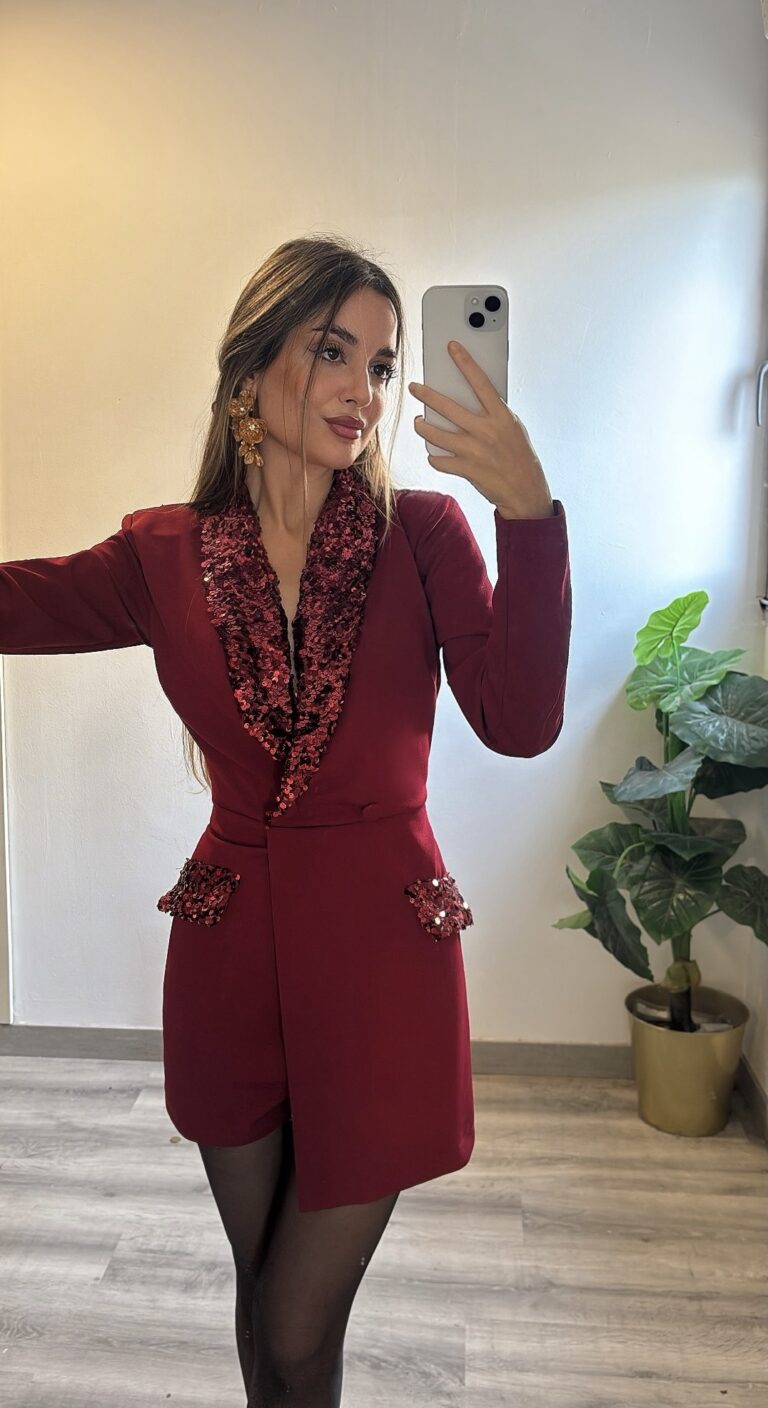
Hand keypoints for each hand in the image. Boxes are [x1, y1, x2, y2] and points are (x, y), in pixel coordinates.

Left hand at [409, 341, 553, 518]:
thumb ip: (493, 413)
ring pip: (435, 434)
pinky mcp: (465, 469)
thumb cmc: (519, 455)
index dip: (465, 362)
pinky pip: (438, 459)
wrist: (525, 490)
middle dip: (426, 395)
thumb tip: (472, 398)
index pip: (480, 382)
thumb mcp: (512, 427)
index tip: (452, 347)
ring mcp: (474, 451)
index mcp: (500, 416)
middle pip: (448, 407)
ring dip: (422, 427)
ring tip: (419, 423)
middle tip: (414, 388)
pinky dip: (434, 456)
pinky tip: (435, 453)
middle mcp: (485, 430)